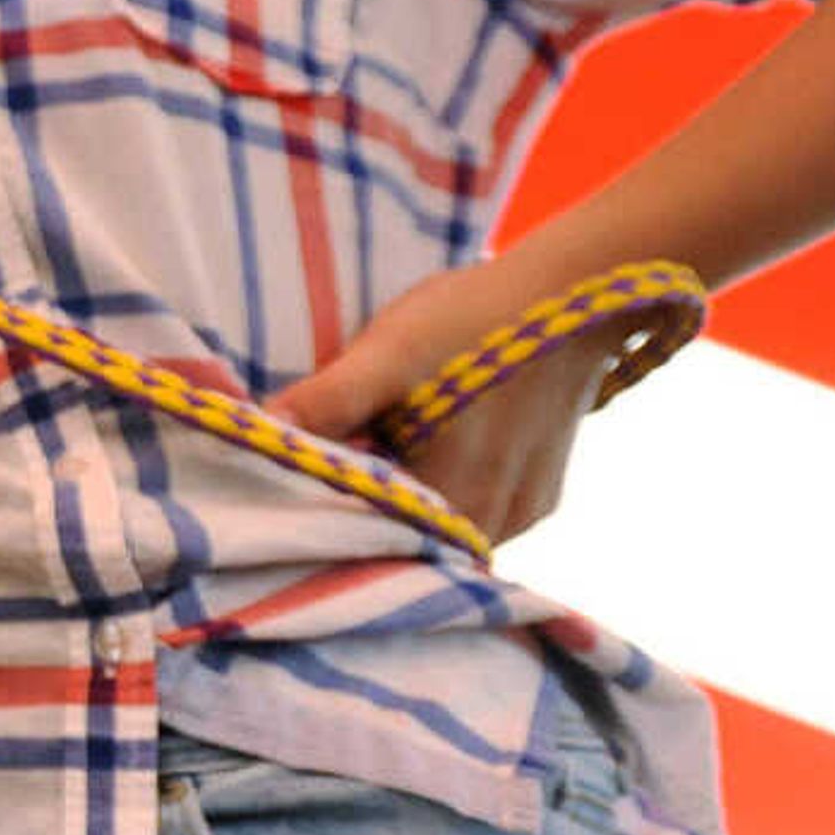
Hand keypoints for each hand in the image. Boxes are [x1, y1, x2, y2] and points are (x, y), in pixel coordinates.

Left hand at [268, 265, 636, 550]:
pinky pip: (477, 515)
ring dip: (405, 509)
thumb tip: (256, 428)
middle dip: (361, 520)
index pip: (369, 543)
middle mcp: (496, 525)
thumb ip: (327, 400)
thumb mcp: (388, 354)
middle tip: (319, 481)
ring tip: (369, 466)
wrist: (578, 289)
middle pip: (408, 545)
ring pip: (443, 534)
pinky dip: (444, 497)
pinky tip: (421, 460)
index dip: (322, 525)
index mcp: (455, 502)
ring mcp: (523, 514)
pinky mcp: (539, 496)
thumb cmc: (475, 318)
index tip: (283, 501)